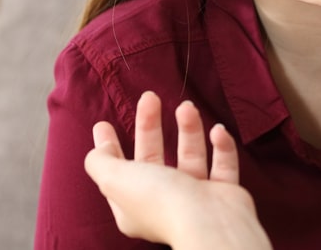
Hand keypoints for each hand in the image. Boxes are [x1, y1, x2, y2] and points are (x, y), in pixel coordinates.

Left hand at [84, 91, 272, 249]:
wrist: (210, 222)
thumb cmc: (161, 201)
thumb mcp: (117, 180)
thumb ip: (101, 163)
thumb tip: (96, 150)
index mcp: (133, 204)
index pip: (118, 170)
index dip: (110, 146)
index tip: (103, 123)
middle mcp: (163, 201)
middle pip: (154, 156)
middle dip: (150, 126)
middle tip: (150, 97)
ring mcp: (195, 196)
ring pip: (190, 155)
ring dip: (189, 129)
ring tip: (187, 106)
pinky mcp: (223, 191)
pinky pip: (222, 163)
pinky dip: (221, 146)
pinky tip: (217, 130)